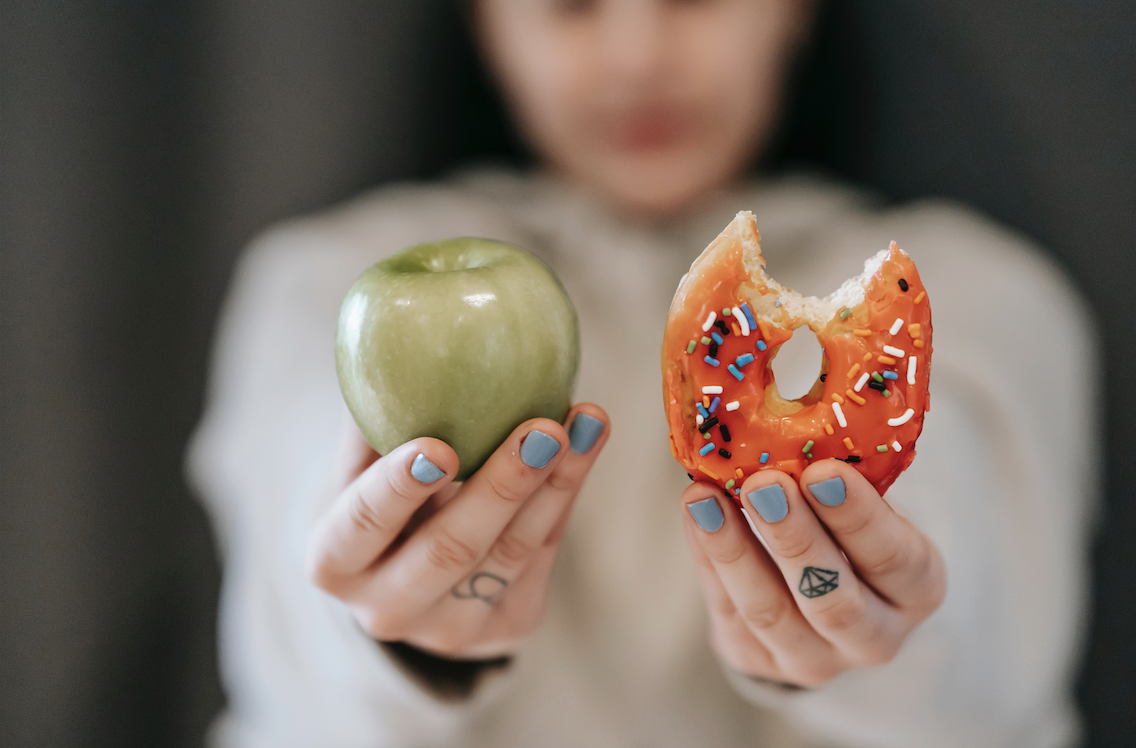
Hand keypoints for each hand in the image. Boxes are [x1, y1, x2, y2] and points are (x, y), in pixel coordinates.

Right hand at [307, 405, 608, 658]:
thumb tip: (398, 333)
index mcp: (334, 562)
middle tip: (542, 428)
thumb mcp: (360, 464)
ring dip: (555, 483)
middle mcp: (386, 610)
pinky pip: (542, 555)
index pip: (362, 525)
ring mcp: (449, 630)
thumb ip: (375, 416)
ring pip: (510, 554)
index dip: (398, 488)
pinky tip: (586, 444)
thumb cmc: (379, 495)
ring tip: (585, 423)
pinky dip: (565, 494)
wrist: (408, 576)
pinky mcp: (506, 628)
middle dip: (501, 487)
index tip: (438, 446)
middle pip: (450, 549)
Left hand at [681, 460, 945, 686]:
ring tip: (705, 497)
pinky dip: (708, 557)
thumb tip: (794, 411)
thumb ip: (842, 474)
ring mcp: (813, 659)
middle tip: (764, 483)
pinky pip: (727, 609)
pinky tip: (696, 512)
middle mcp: (874, 637)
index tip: (824, 471)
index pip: (896, 559)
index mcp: (916, 588)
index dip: (860, 518)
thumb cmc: (847, 526)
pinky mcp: (756, 661)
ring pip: (770, 612)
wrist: (819, 593)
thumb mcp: (865, 502)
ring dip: (734, 550)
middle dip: (795, 538)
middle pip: (833, 599)